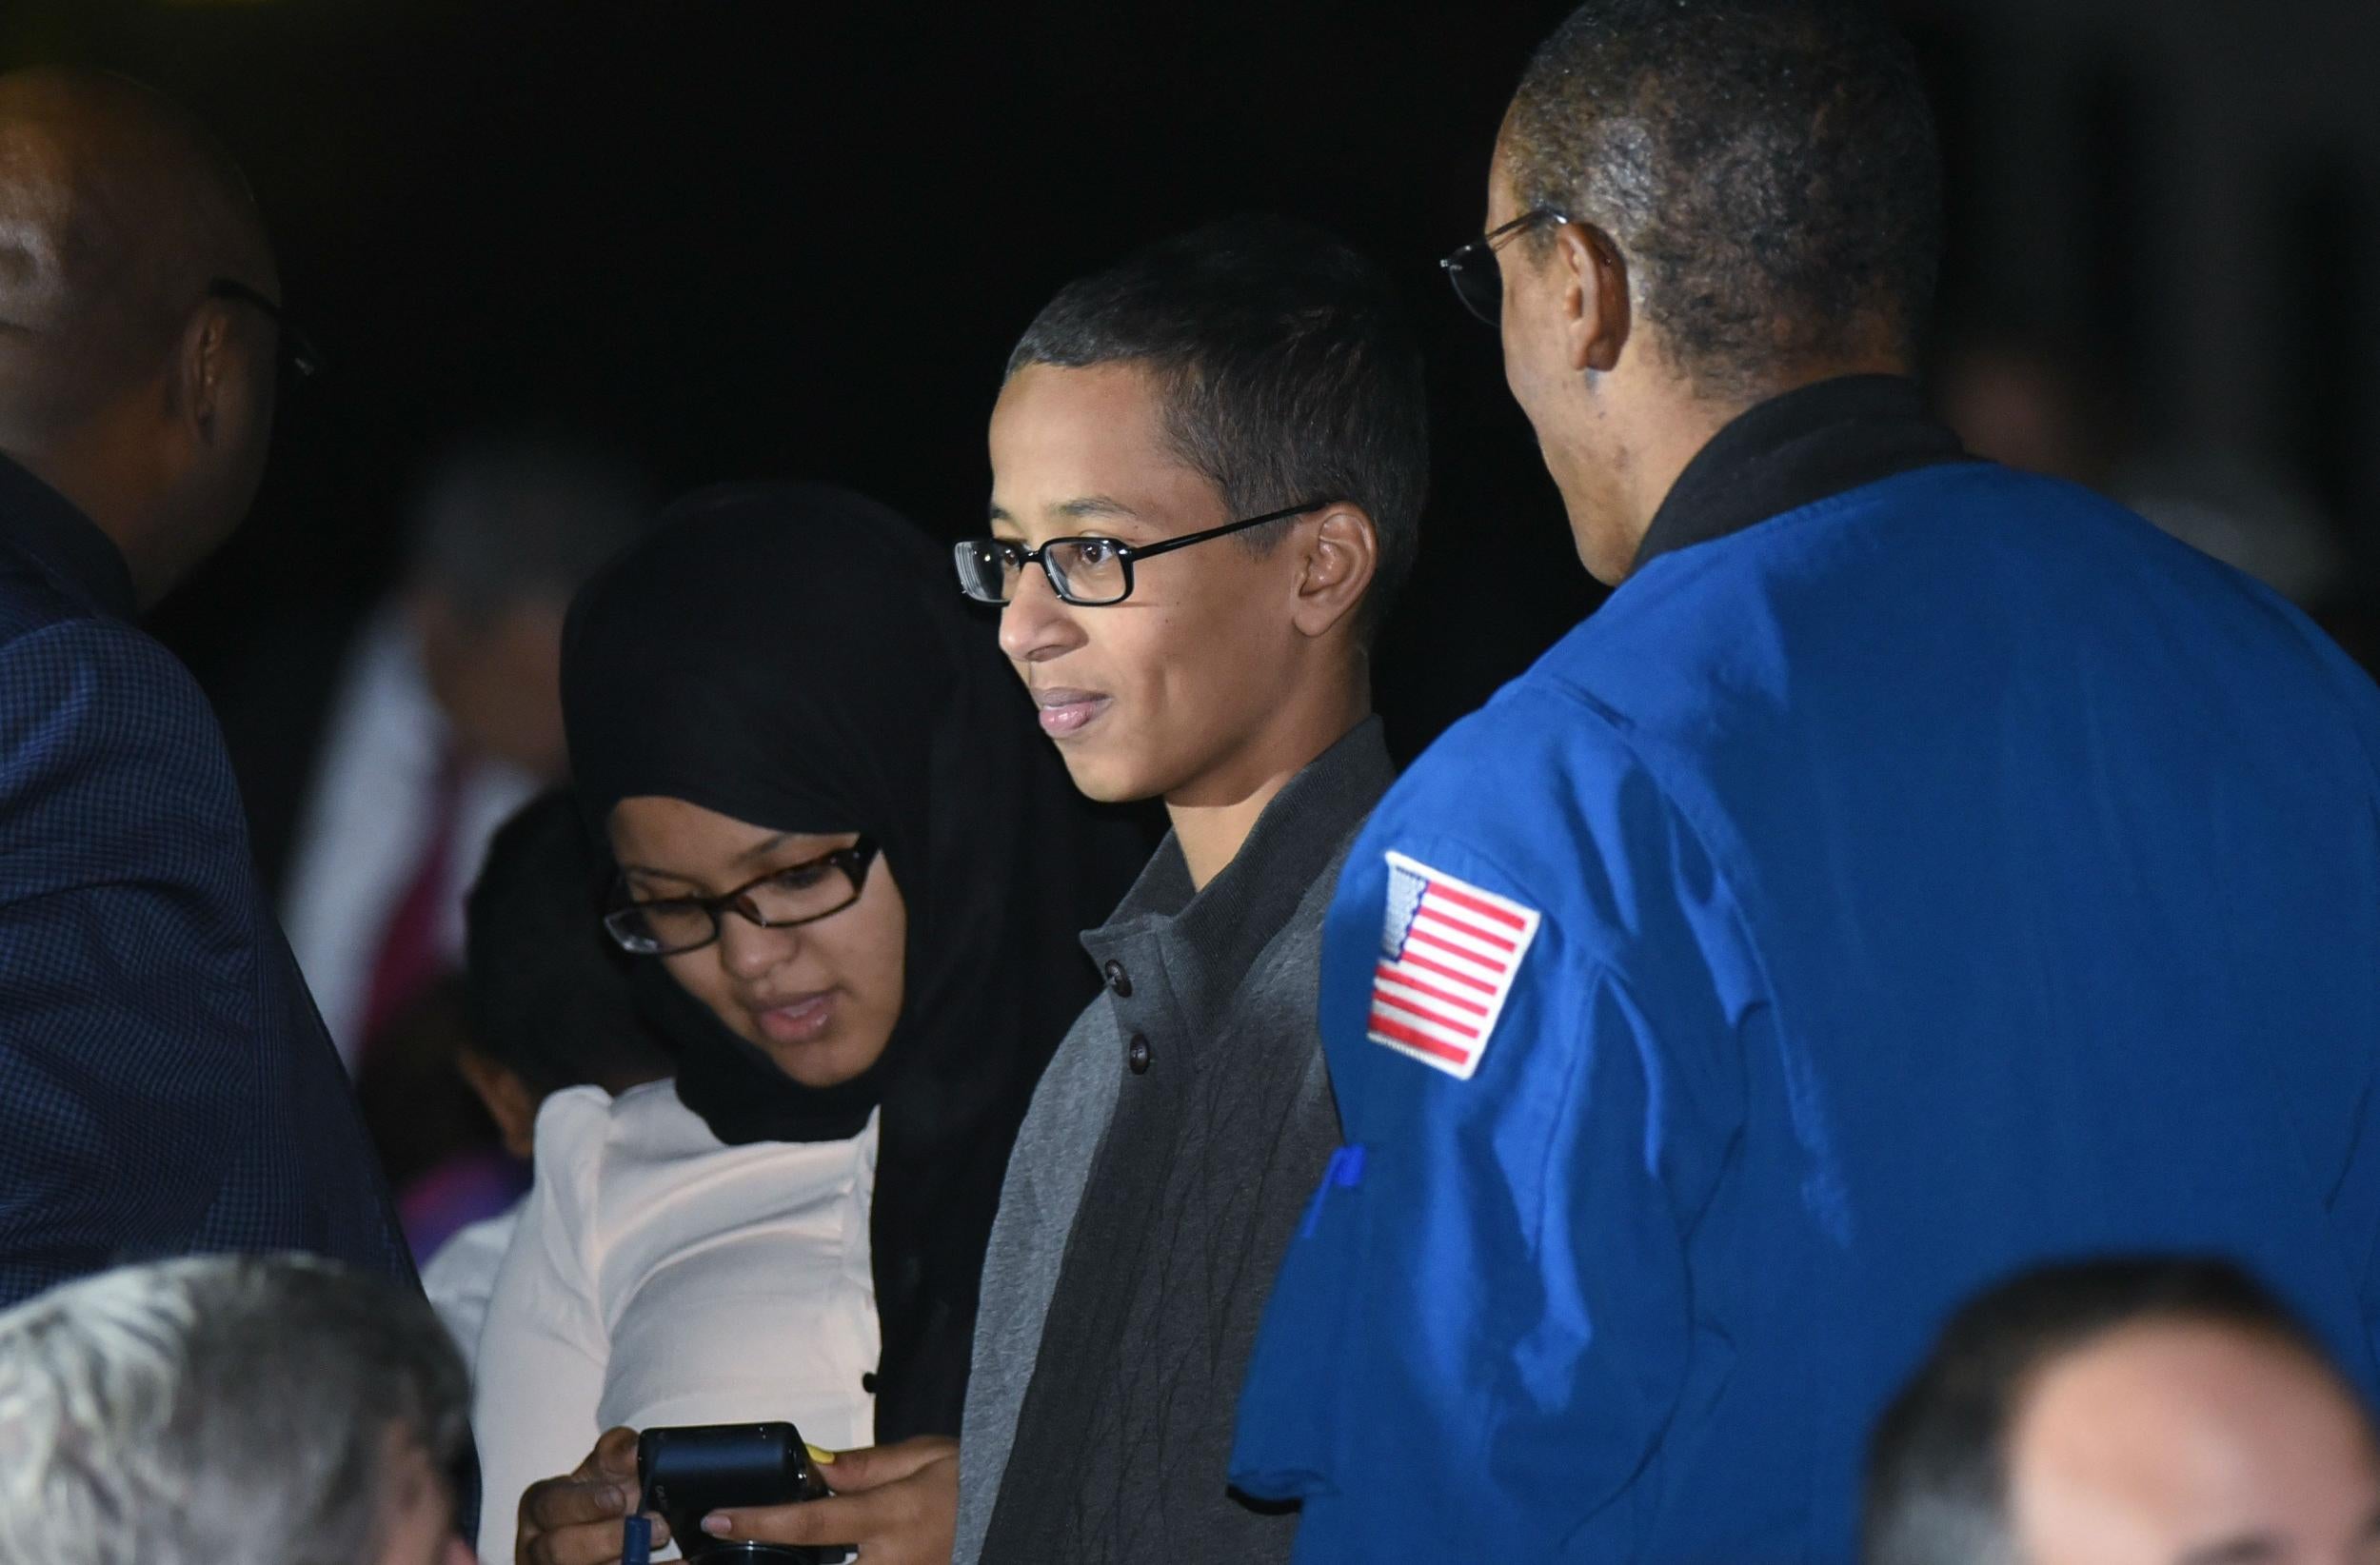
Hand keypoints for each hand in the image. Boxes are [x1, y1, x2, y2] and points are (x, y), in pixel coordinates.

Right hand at [516, 1427, 669, 1564]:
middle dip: (609, 1538)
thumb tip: (633, 1448)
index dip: (584, 1503)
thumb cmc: (598, 1498)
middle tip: (654, 1525)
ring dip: (625, 1562)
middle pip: (560, 1549)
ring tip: (661, 1543)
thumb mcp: (605, 1469)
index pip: (551, 1505)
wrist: (607, 1528)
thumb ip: (616, 1453)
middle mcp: (539, 1546)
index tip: (618, 1498)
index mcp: (540, 1507)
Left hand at [701, 1436, 958, 1564]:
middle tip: (707, 1559)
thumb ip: (869, 1466)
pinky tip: (784, 1564)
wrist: (1018, 1513)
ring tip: (743, 1559)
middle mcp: (889, 1563)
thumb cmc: (975, 1483)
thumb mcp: (929, 1455)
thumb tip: (817, 1471)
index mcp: (893, 1516)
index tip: (719, 1519)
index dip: (762, 1521)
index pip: (815, 1523)